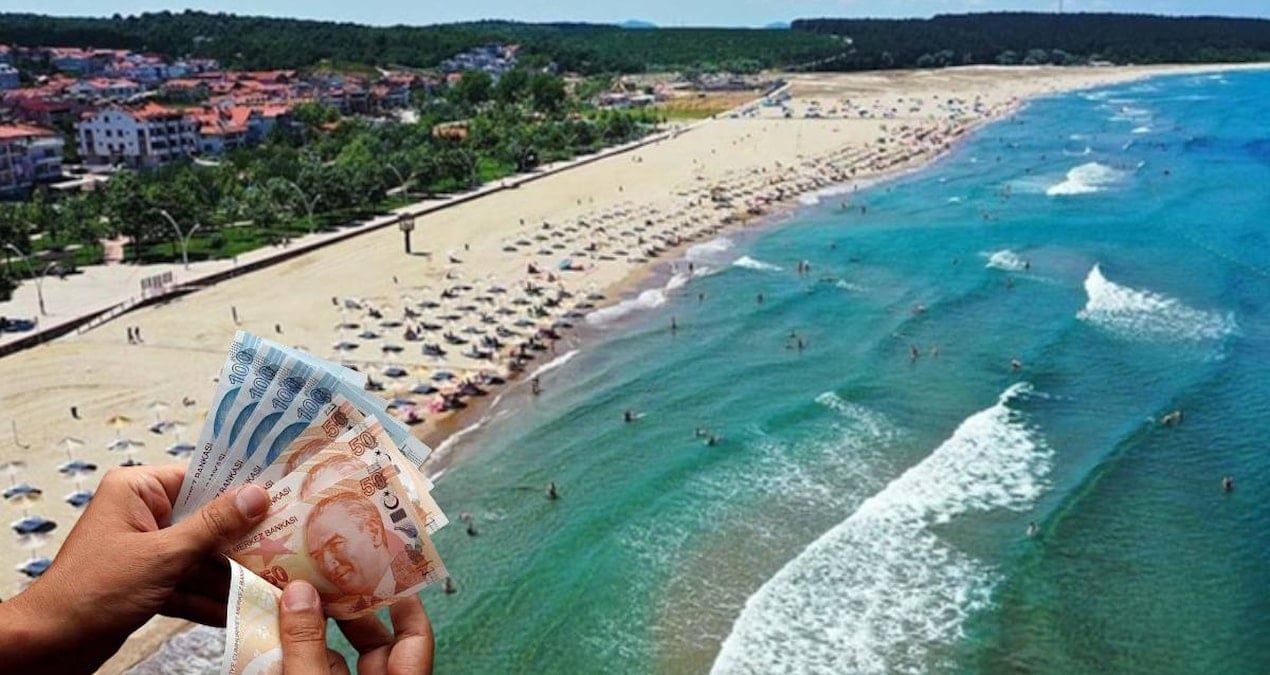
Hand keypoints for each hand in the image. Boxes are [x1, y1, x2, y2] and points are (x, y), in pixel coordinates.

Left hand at [0, 466, 270, 673]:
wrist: (50, 644)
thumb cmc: (94, 590)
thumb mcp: (163, 555)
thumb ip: (213, 525)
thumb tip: (256, 495)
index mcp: (137, 490)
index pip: (200, 479)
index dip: (240, 490)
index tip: (281, 497)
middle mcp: (142, 513)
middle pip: (206, 520)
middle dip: (240, 541)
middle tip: (286, 545)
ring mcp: (146, 549)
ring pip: (200, 556)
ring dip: (229, 576)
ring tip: (272, 583)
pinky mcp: (147, 581)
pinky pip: (188, 582)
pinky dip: (209, 598)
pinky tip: (240, 611)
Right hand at [279, 580, 433, 673]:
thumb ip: (307, 646)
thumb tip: (300, 594)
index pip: (415, 635)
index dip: (403, 599)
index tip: (385, 567)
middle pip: (373, 642)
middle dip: (347, 609)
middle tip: (324, 575)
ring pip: (338, 659)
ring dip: (315, 630)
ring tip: (292, 598)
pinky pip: (317, 672)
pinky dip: (299, 655)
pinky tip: (274, 634)